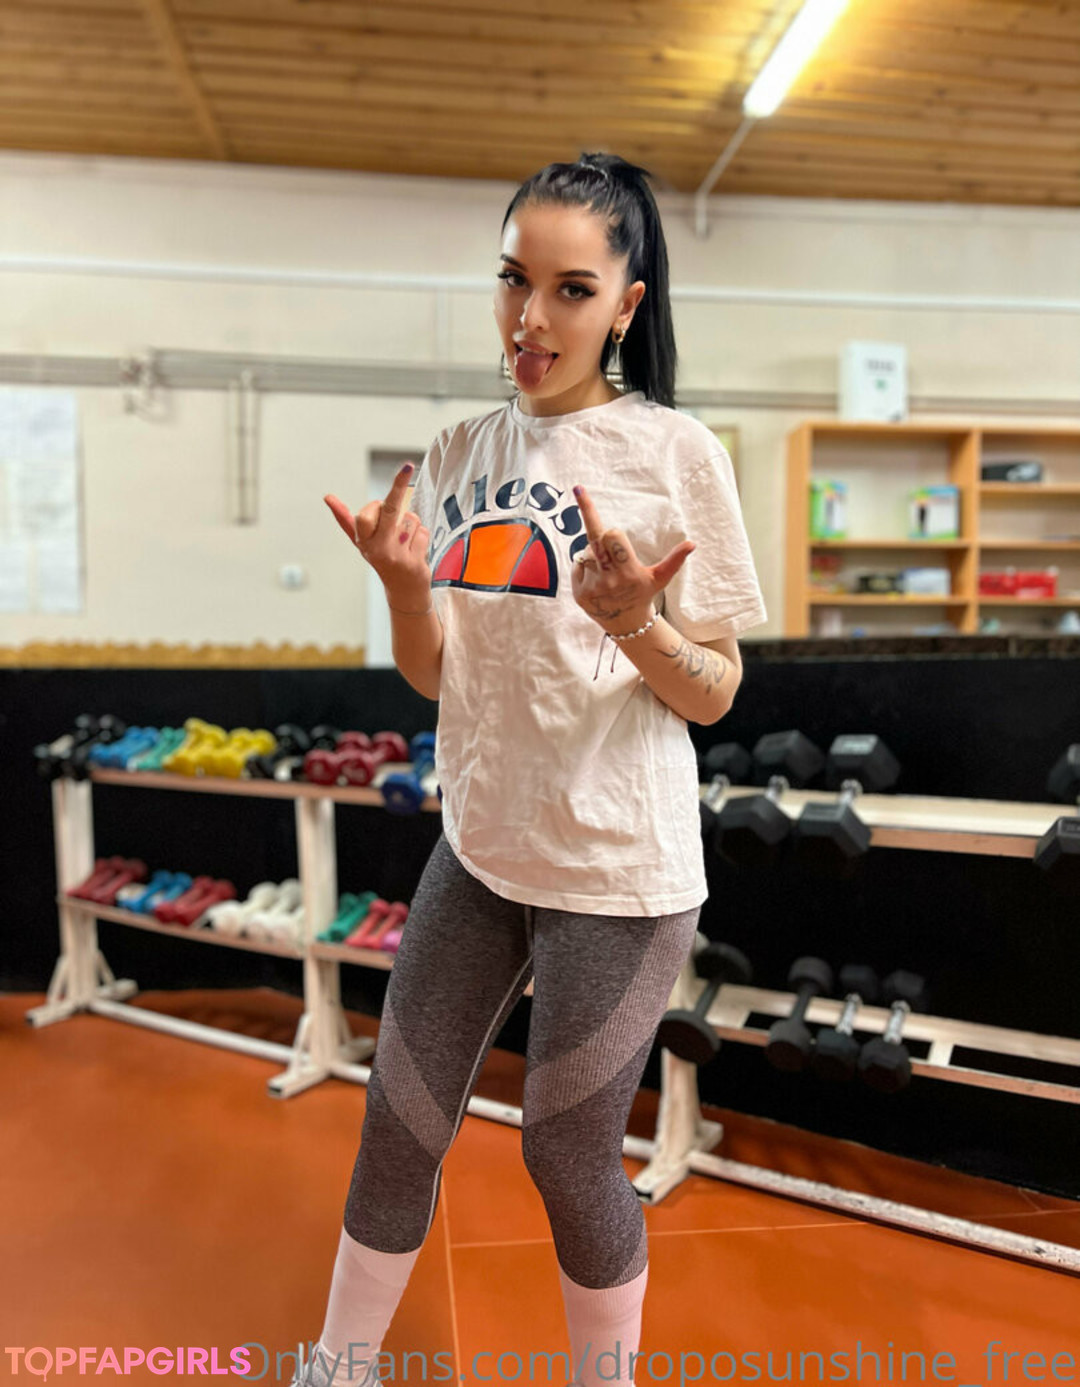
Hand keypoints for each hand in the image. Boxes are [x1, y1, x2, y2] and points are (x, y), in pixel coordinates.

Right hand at [324, 463, 431, 606]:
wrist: (404, 591)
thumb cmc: (382, 558)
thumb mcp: (362, 541)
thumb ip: (345, 520)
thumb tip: (327, 497)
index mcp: (363, 541)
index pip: (364, 516)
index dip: (375, 503)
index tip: (376, 488)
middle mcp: (378, 549)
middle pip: (390, 510)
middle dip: (398, 486)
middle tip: (406, 466)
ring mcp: (396, 556)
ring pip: (411, 519)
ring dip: (411, 525)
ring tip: (405, 541)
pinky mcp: (414, 562)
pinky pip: (423, 532)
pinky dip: (422, 536)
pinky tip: (415, 549)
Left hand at [571, 483, 694, 633]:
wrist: (626, 625)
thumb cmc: (643, 594)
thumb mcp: (660, 578)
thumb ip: (674, 560)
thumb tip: (692, 543)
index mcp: (629, 571)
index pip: (612, 535)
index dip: (613, 530)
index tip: (583, 492)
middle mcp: (610, 579)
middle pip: (596, 538)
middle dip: (600, 532)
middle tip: (604, 533)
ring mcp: (592, 586)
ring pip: (585, 552)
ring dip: (594, 554)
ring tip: (606, 570)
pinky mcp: (579, 592)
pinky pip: (576, 565)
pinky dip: (584, 568)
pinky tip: (596, 580)